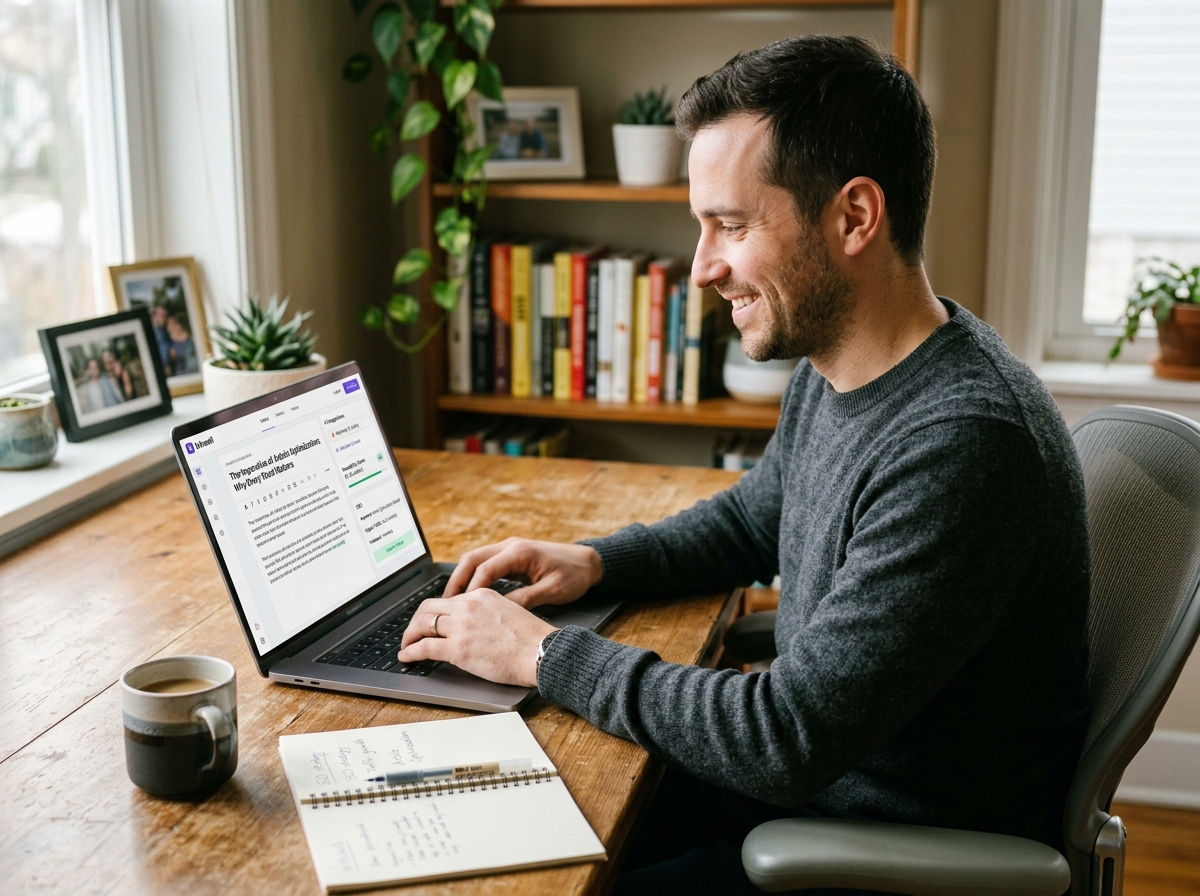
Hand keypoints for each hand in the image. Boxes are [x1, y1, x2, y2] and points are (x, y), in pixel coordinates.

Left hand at [398, 590, 556, 686]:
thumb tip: (478, 625)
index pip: (448, 600)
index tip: (432, 622)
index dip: (435, 612)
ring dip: (409, 635)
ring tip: (406, 645)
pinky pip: (423, 647)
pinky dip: (410, 652)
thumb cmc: (532, 638)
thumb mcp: (510, 611)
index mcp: (481, 595)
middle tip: (413, 632)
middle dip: (416, 621)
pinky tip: (407, 657)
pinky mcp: (457, 648)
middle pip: (428, 607)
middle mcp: (467, 606)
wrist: (540, 651)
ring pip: (421, 624)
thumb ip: (489, 613)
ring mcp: (461, 626)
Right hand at [445, 538, 602, 609]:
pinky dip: (473, 577)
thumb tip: (500, 612)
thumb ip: (525, 600)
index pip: (485, 569)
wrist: (590, 562)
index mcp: (520, 552)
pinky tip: (468, 596)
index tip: (461, 609)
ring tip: (451, 602)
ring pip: (475, 559)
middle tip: (444, 604)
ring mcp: (509, 548)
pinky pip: (484, 564)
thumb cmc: (574, 576)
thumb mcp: (553, 591)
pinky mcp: (511, 556)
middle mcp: (510, 546)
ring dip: (461, 578)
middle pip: (472, 559)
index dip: (471, 590)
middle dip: (456, 581)